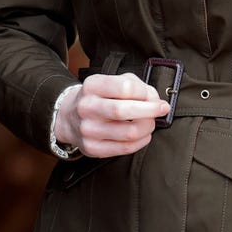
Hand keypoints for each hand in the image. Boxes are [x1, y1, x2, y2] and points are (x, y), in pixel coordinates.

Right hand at [54, 73, 170, 157]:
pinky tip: (143, 134)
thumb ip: (135, 85)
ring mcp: (88, 129)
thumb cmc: (97, 98)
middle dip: (151, 110)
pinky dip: (142, 141)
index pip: (125, 87)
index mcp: (92, 86)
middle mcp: (87, 107)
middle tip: (161, 109)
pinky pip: (126, 148)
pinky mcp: (92, 148)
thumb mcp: (110, 82)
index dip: (145, 92)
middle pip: (125, 110)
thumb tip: (154, 99)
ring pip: (129, 133)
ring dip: (148, 127)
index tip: (153, 96)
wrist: (69, 116)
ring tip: (150, 122)